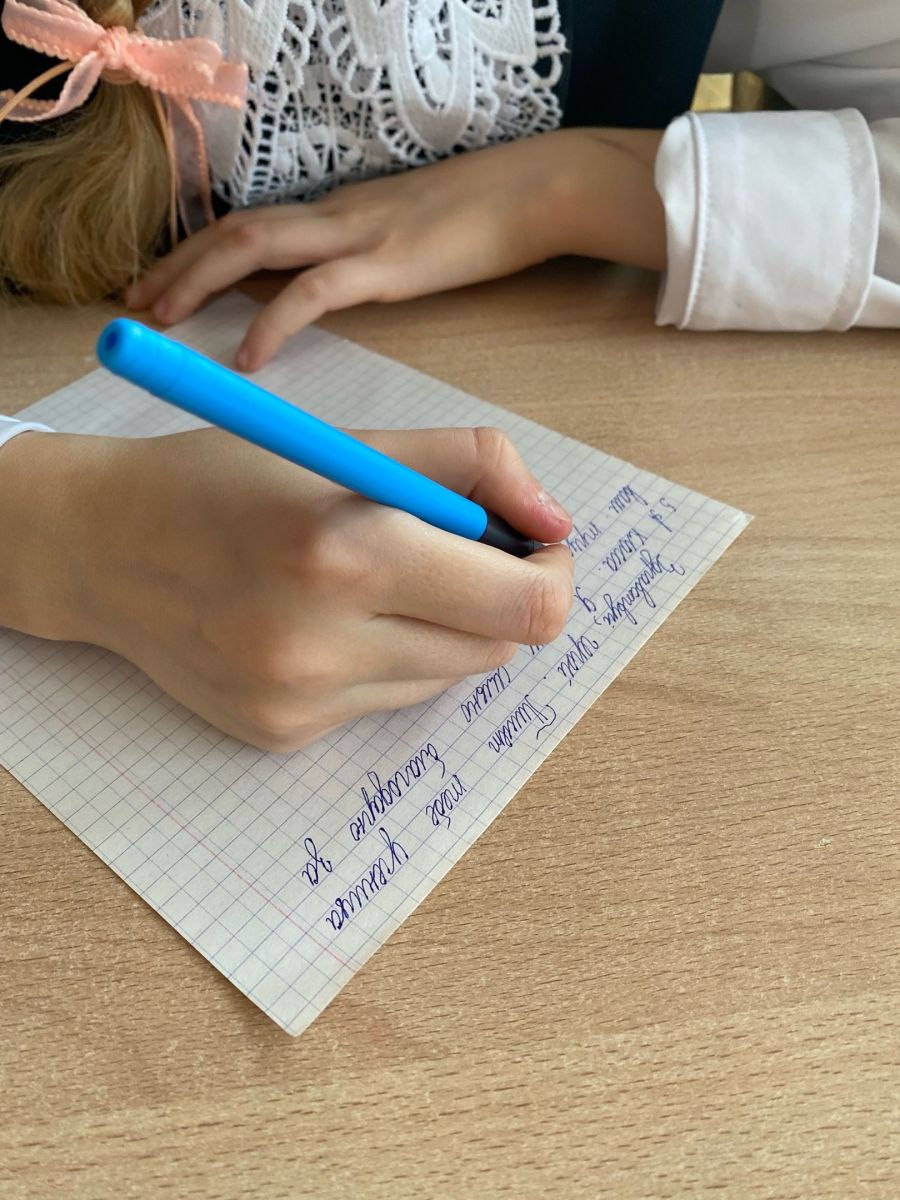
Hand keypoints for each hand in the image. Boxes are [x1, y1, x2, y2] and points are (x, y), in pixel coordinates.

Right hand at [0, 427, 572, 750]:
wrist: (100, 547)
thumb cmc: (227, 479)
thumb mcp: (347, 443)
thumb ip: (470, 467)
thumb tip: (557, 522)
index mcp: (345, 551)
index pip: (524, 606)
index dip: (550, 573)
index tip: (533, 545)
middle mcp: (321, 643)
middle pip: (495, 649)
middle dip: (493, 597)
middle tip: (452, 552)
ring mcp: (299, 702)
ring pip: (444, 679)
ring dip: (438, 628)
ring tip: (369, 580)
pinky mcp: (281, 734)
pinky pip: (384, 702)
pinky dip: (383, 659)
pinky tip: (322, 621)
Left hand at [125, 128, 663, 368]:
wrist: (534, 192)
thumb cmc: (484, 217)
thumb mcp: (410, 233)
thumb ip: (368, 254)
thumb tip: (339, 282)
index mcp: (339, 213)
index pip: (251, 225)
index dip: (197, 252)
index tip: (161, 282)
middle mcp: (335, 217)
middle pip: (234, 231)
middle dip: (177, 266)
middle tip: (135, 305)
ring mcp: (357, 236)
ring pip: (254, 247)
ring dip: (198, 281)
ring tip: (161, 319)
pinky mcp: (386, 265)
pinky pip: (314, 293)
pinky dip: (272, 323)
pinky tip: (247, 358)